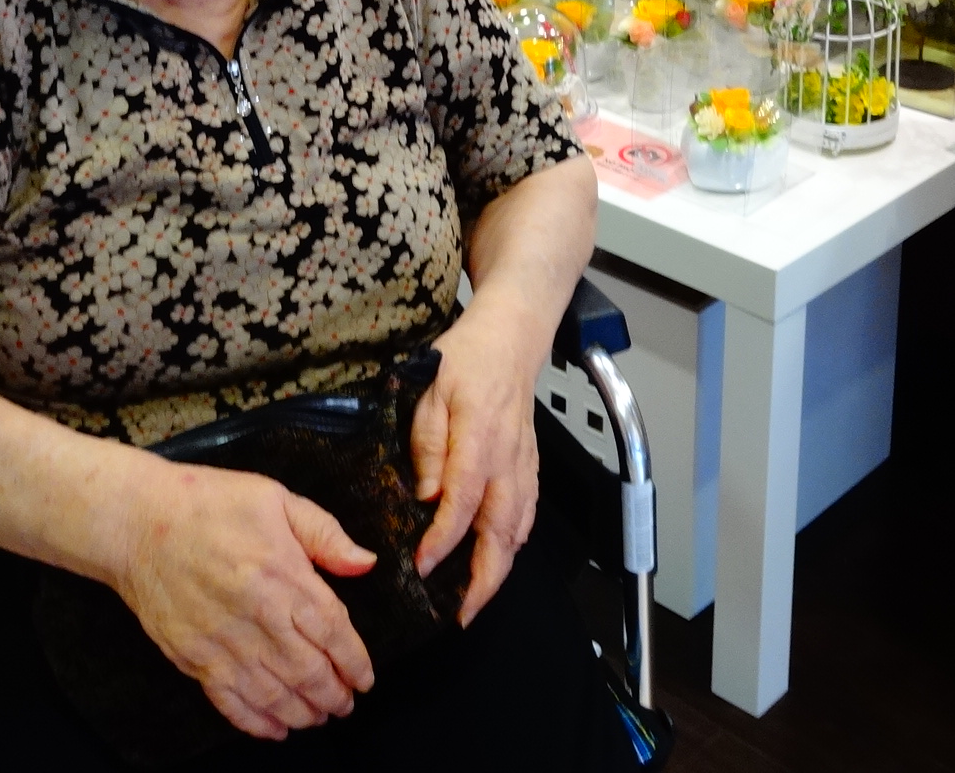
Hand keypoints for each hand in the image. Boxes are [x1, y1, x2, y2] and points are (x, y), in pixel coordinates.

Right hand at [111, 461, 377, 740]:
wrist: (135, 522)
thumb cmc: (206, 503)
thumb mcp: (276, 499)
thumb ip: (324, 533)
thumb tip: (365, 563)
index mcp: (282, 573)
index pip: (332, 630)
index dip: (354, 660)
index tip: (365, 677)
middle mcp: (256, 615)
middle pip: (307, 670)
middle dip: (333, 694)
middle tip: (345, 704)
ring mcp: (222, 642)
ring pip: (274, 694)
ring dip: (303, 713)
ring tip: (319, 717)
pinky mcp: (192, 658)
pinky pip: (230, 702)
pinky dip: (256, 723)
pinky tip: (276, 729)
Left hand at [410, 304, 544, 624]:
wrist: (510, 338)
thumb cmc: (463, 360)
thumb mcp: (428, 390)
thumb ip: (426, 444)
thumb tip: (424, 496)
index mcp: (480, 438)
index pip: (463, 502)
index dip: (444, 540)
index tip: (423, 567)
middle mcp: (508, 460)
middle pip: (501, 532)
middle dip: (483, 580)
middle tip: (460, 615)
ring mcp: (525, 467)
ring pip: (518, 531)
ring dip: (499, 571)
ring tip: (474, 604)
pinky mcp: (531, 469)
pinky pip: (527, 516)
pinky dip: (513, 547)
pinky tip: (497, 564)